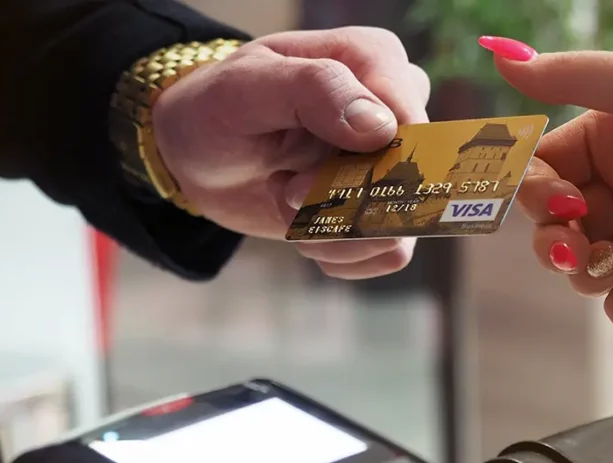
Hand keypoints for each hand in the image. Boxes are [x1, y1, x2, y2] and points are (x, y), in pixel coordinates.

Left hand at [153, 28, 430, 279]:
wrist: (202, 157)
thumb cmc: (219, 108)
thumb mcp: (246, 89)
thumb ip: (314, 90)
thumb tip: (380, 128)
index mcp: (374, 60)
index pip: (410, 126)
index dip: (363, 168)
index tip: (298, 180)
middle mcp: (396, 109)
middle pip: (409, 181)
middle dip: (339, 203)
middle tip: (283, 190)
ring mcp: (393, 162)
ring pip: (400, 226)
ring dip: (333, 232)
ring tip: (287, 203)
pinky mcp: (382, 208)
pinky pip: (391, 252)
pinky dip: (340, 253)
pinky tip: (305, 230)